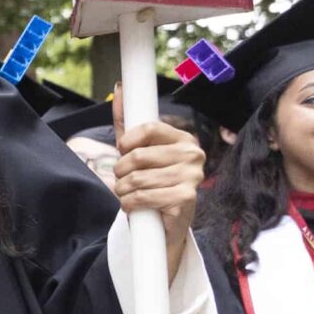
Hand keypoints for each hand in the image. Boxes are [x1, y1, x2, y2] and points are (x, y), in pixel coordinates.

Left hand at [111, 98, 208, 277]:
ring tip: (129, 194)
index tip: (123, 151)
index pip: (148, 128)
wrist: (164, 224)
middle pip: (138, 156)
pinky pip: (142, 196)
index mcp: (184, 139)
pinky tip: (134, 206)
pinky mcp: (186, 198)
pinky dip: (129, 203)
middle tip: (124, 180)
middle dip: (121, 171)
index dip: (127, 142)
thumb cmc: (151, 183)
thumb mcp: (137, 150)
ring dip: (123, 190)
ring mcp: (193, 177)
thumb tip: (120, 88)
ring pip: (137, 178)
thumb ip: (128, 121)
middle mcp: (193, 155)